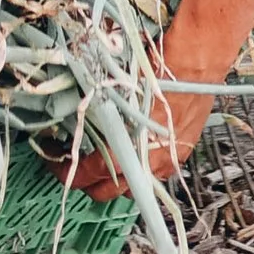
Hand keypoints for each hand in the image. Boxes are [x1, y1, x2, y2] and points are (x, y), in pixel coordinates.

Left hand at [65, 72, 217, 198]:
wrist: (200, 61)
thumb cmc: (160, 69)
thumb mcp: (119, 86)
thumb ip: (98, 111)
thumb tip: (74, 115)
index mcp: (130, 147)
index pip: (91, 172)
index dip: (67, 171)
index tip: (54, 161)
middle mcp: (150, 163)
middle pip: (108, 191)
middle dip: (86, 182)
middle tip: (72, 163)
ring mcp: (167, 162)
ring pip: (131, 187)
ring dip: (112, 179)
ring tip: (99, 159)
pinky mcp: (179, 155)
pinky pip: (153, 174)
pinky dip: (137, 169)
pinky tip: (130, 152)